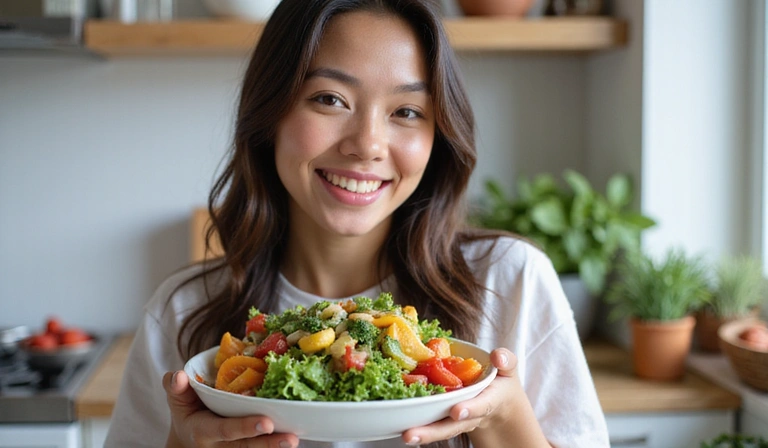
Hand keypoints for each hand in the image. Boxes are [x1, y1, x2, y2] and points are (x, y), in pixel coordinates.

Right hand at [163, 370, 299, 447]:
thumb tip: (178, 376)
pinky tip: (296, 435)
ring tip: (295, 439)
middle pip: (247, 447)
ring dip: (277, 446)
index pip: (225, 431)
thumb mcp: (177, 400)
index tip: (266, 422)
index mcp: (204, 431)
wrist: (190, 436)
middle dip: (269, 444)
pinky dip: (276, 445)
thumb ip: (176, 388)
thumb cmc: (188, 412)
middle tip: (291, 438)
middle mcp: (221, 446)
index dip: (245, 428)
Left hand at [400, 348, 520, 445]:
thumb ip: (506, 361)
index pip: (481, 405)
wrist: (498, 404)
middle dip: (433, 432)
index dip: (471, 408)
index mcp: (490, 400)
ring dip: (422, 433)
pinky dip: (416, 421)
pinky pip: (431, 421)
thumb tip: (497, 357)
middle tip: (411, 435)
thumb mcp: (508, 370)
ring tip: (404, 436)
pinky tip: (397, 422)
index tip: (457, 411)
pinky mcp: (444, 418)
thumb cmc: (500, 383)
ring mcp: (456, 419)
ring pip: (439, 428)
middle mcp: (471, 414)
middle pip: (452, 426)